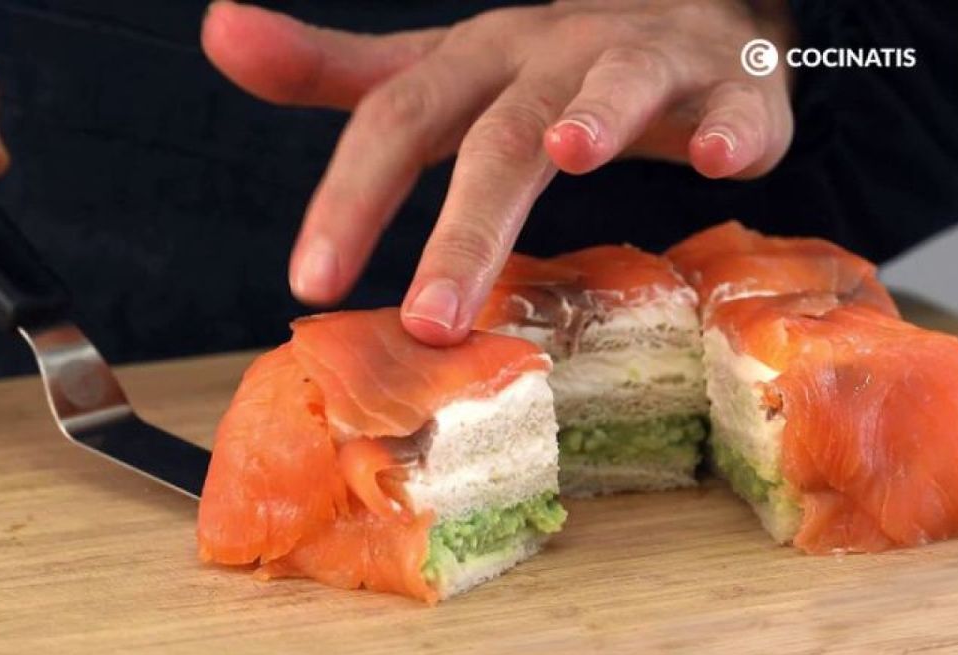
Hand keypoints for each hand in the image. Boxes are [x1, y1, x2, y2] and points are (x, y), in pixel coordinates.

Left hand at [202, 0, 793, 344]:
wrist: (684, 16)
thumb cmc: (548, 68)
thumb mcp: (440, 70)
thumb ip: (339, 71)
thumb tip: (220, 33)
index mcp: (478, 62)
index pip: (396, 120)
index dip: (352, 196)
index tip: (310, 281)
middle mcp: (554, 57)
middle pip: (500, 133)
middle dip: (465, 225)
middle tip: (431, 321)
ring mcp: (645, 63)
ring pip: (616, 84)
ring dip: (594, 117)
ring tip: (566, 158)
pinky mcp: (731, 87)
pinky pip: (738, 103)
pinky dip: (731, 129)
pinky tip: (719, 164)